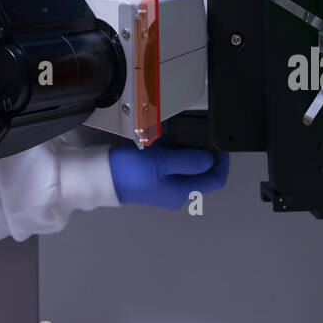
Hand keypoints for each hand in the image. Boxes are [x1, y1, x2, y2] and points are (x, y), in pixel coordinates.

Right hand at [108, 143, 229, 207]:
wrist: (100, 176)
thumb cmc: (132, 172)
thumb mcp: (162, 164)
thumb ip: (188, 161)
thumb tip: (211, 159)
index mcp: (182, 192)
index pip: (215, 180)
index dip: (222, 162)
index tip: (219, 141)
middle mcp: (177, 189)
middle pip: (202, 170)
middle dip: (204, 151)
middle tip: (201, 131)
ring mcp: (165, 181)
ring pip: (186, 162)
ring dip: (187, 147)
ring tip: (183, 130)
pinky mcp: (153, 172)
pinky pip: (171, 159)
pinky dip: (173, 147)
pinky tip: (167, 134)